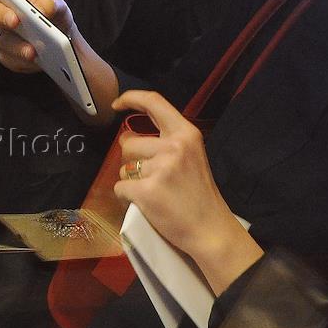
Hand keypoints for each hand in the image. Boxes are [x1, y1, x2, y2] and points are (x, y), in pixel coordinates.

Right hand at [0, 0, 77, 73]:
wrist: (60, 44)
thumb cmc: (54, 17)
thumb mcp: (59, 8)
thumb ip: (54, 4)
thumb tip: (44, 9)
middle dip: (3, 16)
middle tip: (16, 21)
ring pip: (0, 39)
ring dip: (16, 45)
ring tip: (32, 51)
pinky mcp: (4, 54)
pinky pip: (9, 57)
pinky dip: (23, 60)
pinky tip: (35, 61)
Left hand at [111, 90, 262, 294]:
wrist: (210, 229)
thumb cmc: (199, 195)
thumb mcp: (191, 157)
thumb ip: (166, 143)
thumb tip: (128, 137)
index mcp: (186, 134)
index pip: (154, 102)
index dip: (131, 98)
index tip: (117, 104)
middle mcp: (173, 146)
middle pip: (129, 143)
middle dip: (131, 160)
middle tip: (152, 178)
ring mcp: (160, 168)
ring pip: (123, 167)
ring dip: (130, 179)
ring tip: (153, 192)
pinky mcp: (146, 191)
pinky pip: (120, 187)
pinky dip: (126, 197)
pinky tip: (145, 204)